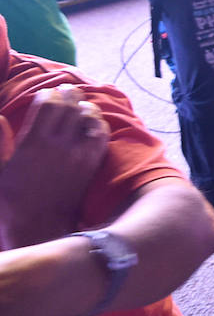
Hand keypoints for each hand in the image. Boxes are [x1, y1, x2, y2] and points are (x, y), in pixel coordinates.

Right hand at [0, 86, 108, 248]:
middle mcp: (59, 146)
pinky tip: (91, 123)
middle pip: (71, 107)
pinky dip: (97, 123)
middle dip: (68, 95)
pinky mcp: (92, 164)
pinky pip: (101, 135)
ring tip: (79, 104)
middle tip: (66, 90)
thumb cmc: (11, 200)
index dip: (49, 94)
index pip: (48, 105)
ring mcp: (79, 154)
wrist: (39, 225)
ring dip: (85, 107)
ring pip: (90, 118)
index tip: (46, 93)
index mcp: (33, 144)